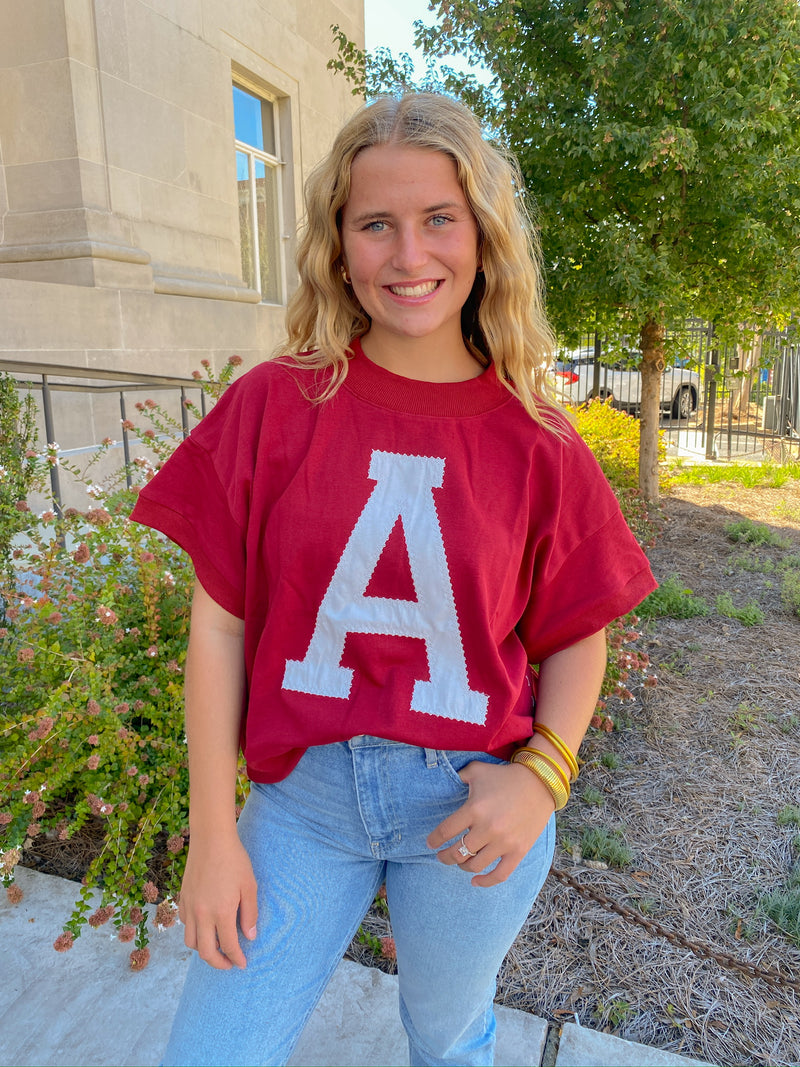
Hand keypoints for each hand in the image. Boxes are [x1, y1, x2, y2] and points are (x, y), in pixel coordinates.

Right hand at [179, 834, 257, 968]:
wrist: (211, 839)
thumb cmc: (234, 860)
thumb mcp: (249, 886)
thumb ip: (250, 914)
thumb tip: (249, 936)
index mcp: (221, 912)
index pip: (228, 946)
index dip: (236, 958)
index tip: (243, 964)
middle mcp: (202, 914)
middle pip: (206, 952)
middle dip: (218, 963)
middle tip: (229, 964)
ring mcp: (190, 907)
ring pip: (191, 942)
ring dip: (203, 950)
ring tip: (216, 948)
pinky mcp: (183, 898)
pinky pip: (185, 925)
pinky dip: (194, 933)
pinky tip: (205, 927)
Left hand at [426, 760, 554, 887]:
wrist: (540, 783)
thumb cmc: (505, 776)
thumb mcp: (478, 770)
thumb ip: (460, 776)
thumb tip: (450, 780)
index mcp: (474, 809)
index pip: (445, 831)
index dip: (434, 840)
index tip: (430, 843)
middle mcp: (487, 829)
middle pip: (457, 852)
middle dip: (445, 857)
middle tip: (441, 856)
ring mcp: (503, 842)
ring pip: (475, 865)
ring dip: (462, 866)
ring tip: (459, 862)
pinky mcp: (518, 851)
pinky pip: (500, 875)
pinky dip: (485, 882)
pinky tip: (475, 881)